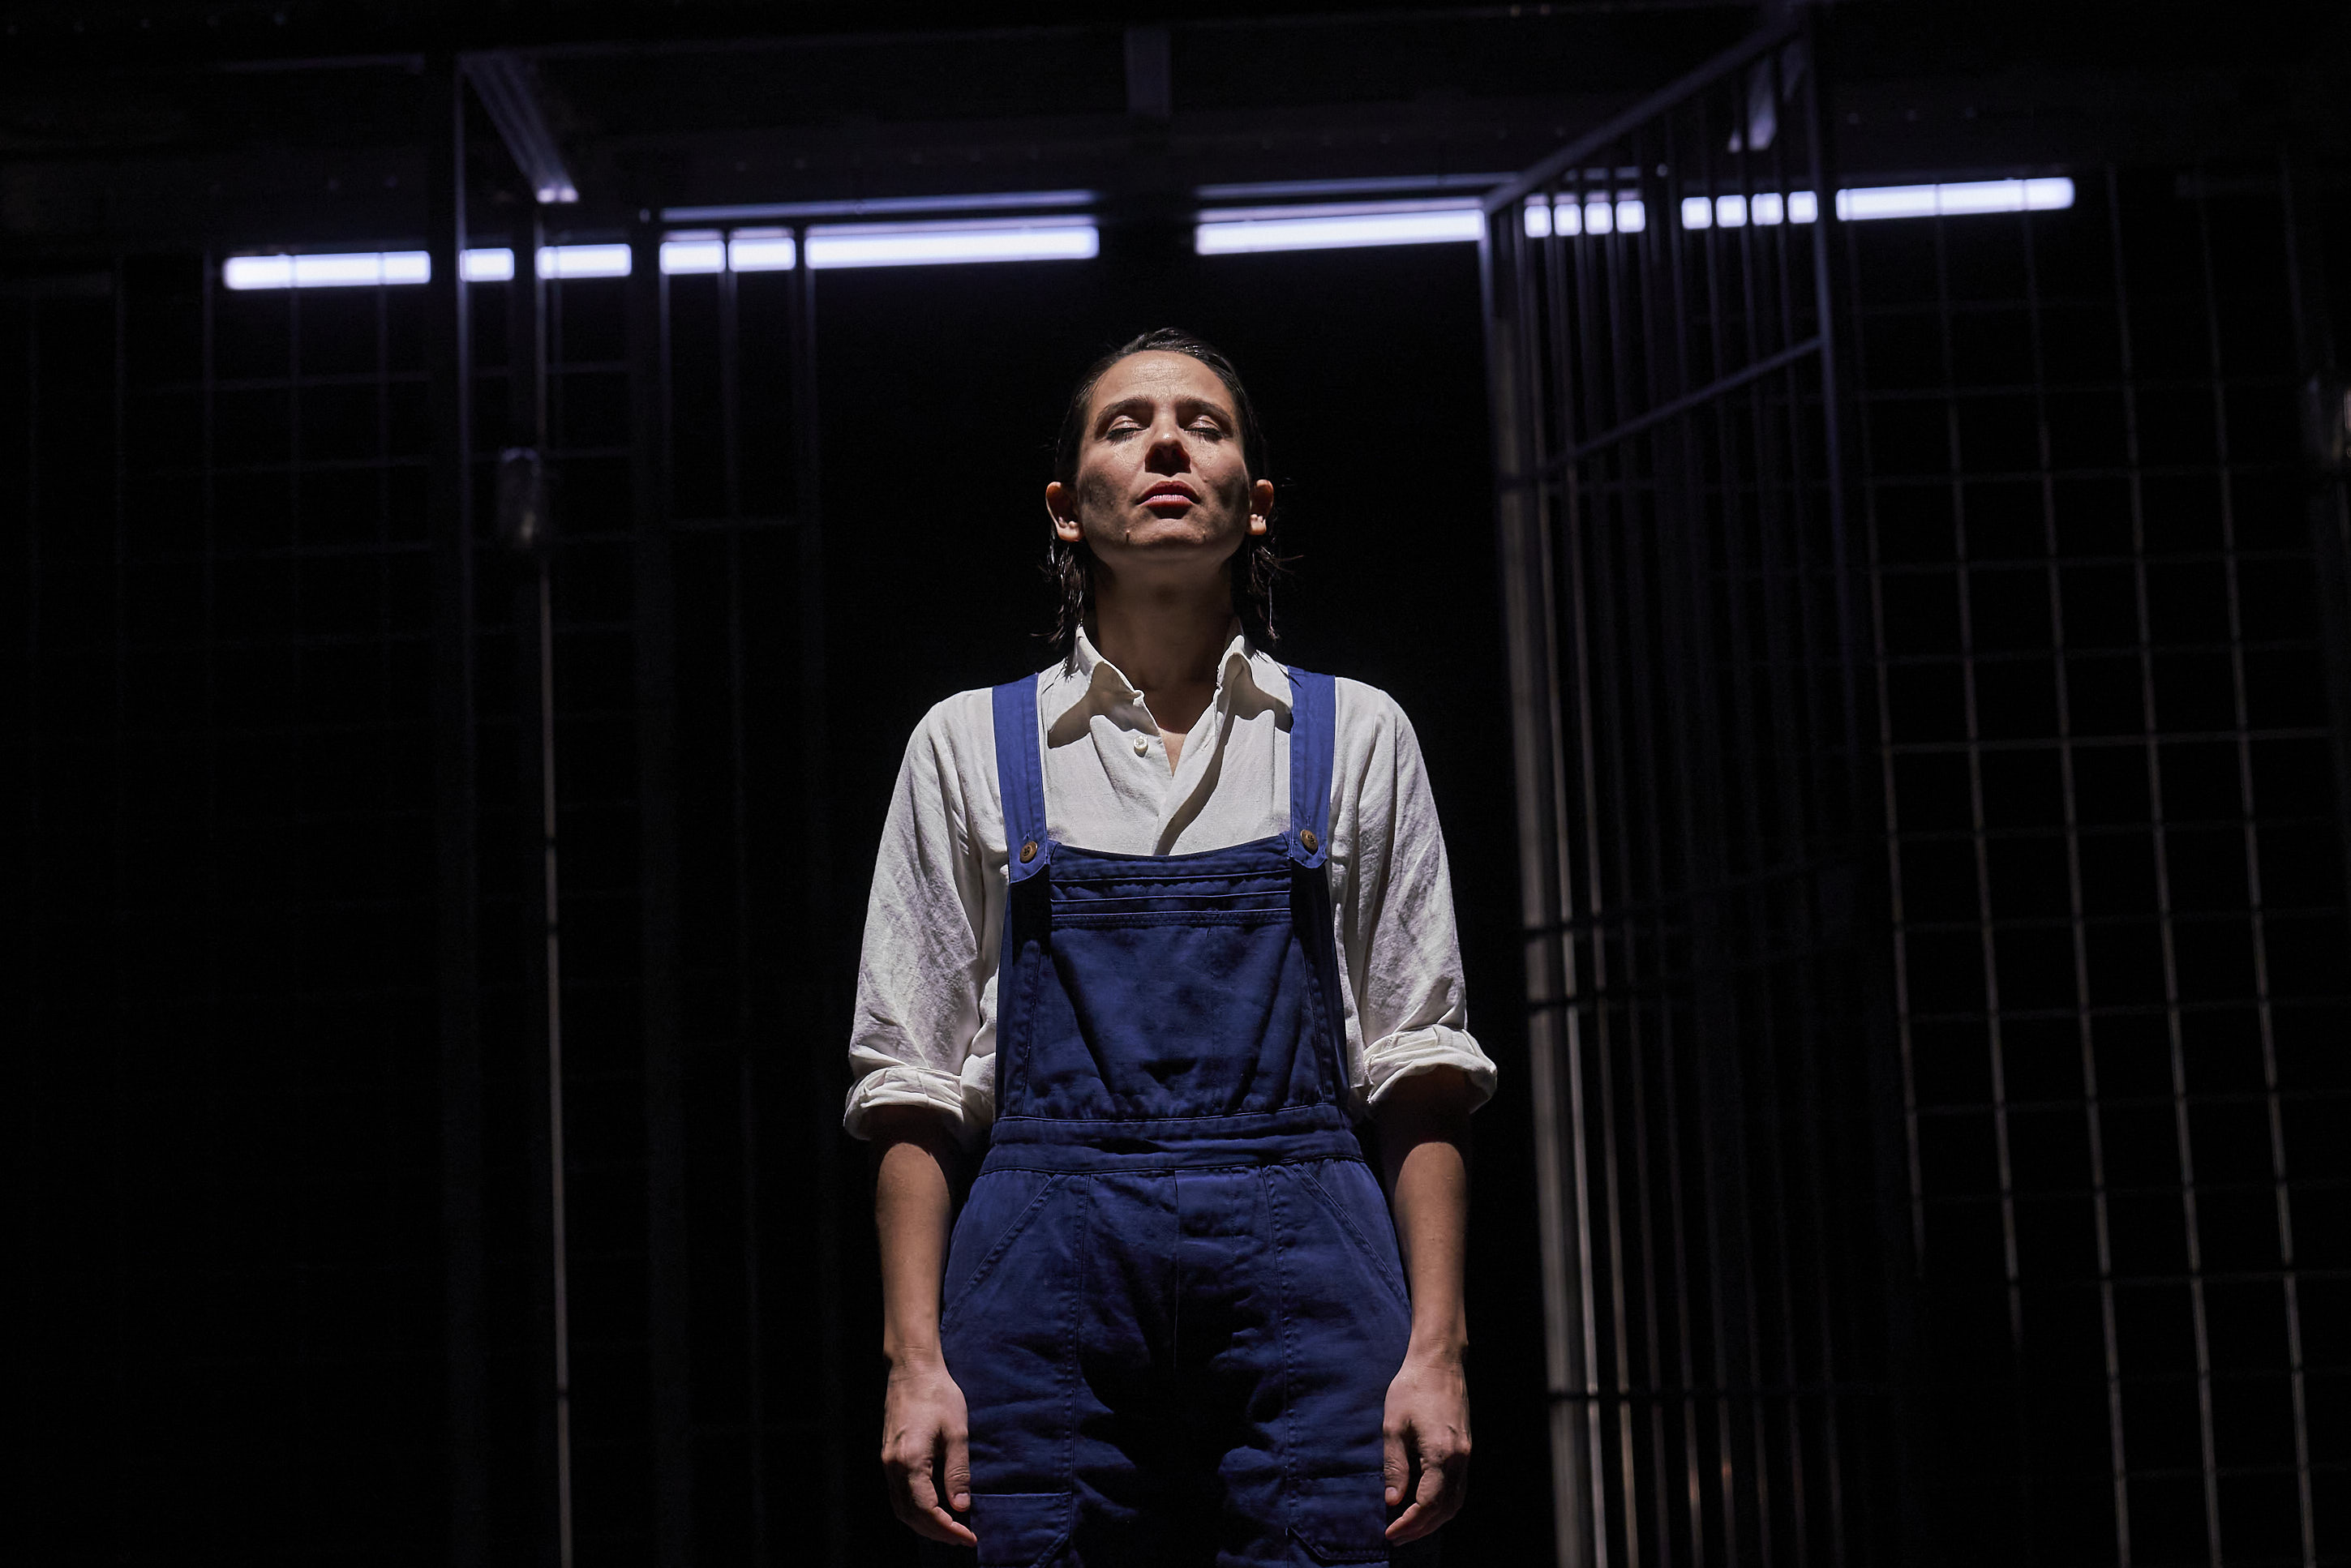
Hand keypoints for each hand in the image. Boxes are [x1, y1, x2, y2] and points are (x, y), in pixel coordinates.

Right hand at [880, 1355, 976, 1546]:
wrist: (911, 1369)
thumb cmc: (938, 1395)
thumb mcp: (957, 1432)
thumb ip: (958, 1472)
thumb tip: (961, 1507)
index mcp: (910, 1461)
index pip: (926, 1510)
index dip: (948, 1529)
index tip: (969, 1538)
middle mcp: (892, 1466)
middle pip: (910, 1516)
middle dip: (936, 1532)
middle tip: (962, 1538)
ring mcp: (887, 1462)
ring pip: (901, 1508)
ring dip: (924, 1524)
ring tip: (950, 1529)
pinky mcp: (888, 1457)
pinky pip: (898, 1495)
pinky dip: (914, 1510)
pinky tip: (933, 1509)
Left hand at [1382, 1347, 1470, 1542]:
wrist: (1439, 1362)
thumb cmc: (1412, 1389)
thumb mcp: (1393, 1427)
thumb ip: (1394, 1467)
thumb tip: (1392, 1501)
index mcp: (1442, 1454)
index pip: (1428, 1504)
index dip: (1409, 1523)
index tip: (1390, 1533)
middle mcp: (1460, 1459)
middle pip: (1445, 1509)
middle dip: (1421, 1528)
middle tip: (1396, 1536)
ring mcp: (1466, 1455)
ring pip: (1455, 1501)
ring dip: (1433, 1519)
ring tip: (1408, 1527)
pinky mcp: (1466, 1449)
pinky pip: (1458, 1488)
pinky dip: (1442, 1504)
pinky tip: (1425, 1506)